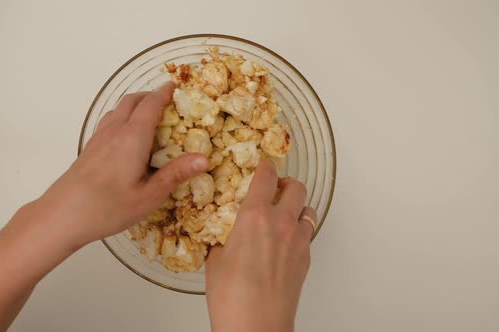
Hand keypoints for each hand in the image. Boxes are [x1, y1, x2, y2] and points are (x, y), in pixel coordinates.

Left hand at [36, 82, 208, 246]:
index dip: (164, 93)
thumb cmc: (108, 207)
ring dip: (134, 104)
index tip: (176, 85)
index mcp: (133, 137)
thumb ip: (175, 174)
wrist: (62, 215)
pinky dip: (122, 116)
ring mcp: (98, 138)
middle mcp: (115, 131)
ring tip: (148, 114)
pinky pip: (108, 121)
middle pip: (132, 101)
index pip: (151, 104)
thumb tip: (205, 159)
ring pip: (117, 109)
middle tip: (166, 100)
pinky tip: (125, 135)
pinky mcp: (89, 148)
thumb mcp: (149, 196)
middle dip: (150, 95)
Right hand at [205, 160, 316, 331]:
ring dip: (296, 206)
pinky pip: (307, 233)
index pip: (266, 176)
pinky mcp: (306, 258)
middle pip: (296, 186)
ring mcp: (298, 240)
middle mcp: (281, 222)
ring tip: (283, 214)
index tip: (263, 165)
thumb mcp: (216, 259)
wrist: (255, 326)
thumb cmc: (232, 297)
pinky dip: (298, 230)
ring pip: (308, 209)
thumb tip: (225, 234)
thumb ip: (224, 237)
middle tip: (274, 187)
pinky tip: (284, 241)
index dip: (265, 166)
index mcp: (254, 216)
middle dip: (285, 182)